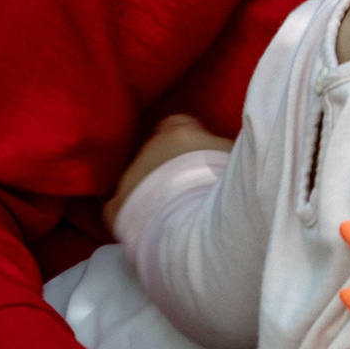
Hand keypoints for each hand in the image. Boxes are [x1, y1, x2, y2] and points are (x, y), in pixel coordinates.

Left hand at [105, 113, 232, 233]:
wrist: (192, 223)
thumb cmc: (220, 186)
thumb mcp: (232, 156)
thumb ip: (221, 147)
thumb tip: (222, 148)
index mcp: (180, 133)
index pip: (178, 124)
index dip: (188, 139)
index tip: (199, 154)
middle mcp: (150, 149)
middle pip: (157, 151)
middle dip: (169, 166)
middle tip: (190, 186)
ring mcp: (130, 177)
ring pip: (139, 178)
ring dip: (152, 189)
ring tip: (174, 210)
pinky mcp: (117, 207)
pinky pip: (119, 206)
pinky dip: (132, 212)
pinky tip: (148, 224)